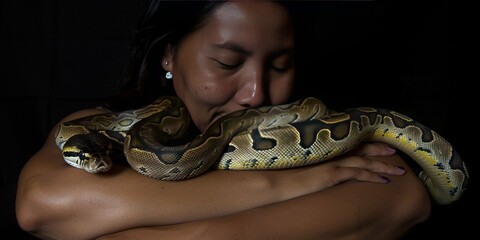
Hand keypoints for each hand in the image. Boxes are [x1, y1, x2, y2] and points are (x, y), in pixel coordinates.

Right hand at [271, 142, 404, 199]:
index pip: (350, 143)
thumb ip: (311, 160)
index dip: (367, 143)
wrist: (275, 179)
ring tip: (400, 170)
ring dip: (384, 166)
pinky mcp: (333, 174)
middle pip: (361, 149)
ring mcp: (333, 163)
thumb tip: (317, 164)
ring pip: (365, 162)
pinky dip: (373, 176)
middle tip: (396, 153)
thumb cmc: (282, 172)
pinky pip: (358, 174)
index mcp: (325, 149)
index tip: (381, 144)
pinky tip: (385, 180)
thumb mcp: (299, 162)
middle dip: (381, 150)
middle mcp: (331, 153)